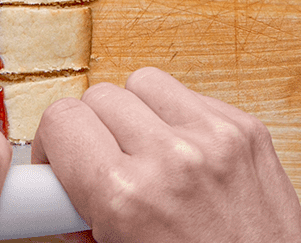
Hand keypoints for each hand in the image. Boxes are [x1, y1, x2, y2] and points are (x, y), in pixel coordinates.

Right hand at [32, 67, 300, 242]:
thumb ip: (79, 216)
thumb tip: (57, 186)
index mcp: (127, 197)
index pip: (61, 120)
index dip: (52, 144)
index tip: (59, 164)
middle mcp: (172, 157)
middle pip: (98, 96)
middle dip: (92, 131)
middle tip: (101, 166)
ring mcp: (216, 137)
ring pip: (144, 84)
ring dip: (135, 113)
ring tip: (144, 154)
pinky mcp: (248, 130)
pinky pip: (190, 97)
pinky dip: (178, 119)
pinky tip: (184, 156)